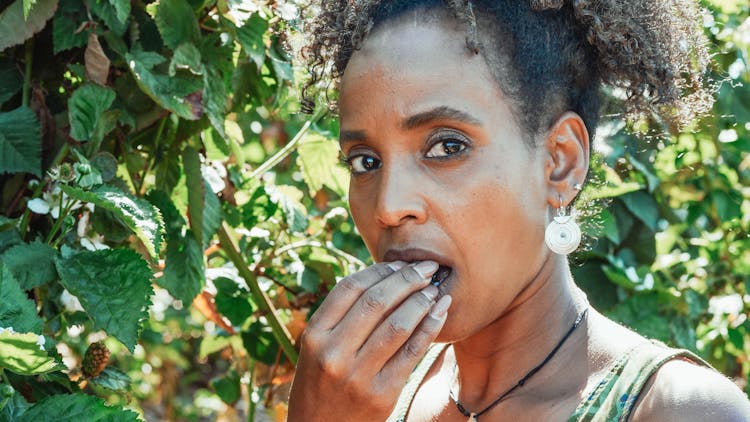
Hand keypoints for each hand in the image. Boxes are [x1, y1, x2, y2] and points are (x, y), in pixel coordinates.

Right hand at [288, 261, 451, 420]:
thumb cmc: (321, 384)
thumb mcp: (316, 350)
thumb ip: (341, 318)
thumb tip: (384, 278)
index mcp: (314, 336)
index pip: (349, 288)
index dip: (378, 270)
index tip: (399, 262)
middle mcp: (333, 354)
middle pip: (376, 301)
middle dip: (407, 278)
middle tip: (427, 267)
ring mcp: (358, 376)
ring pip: (398, 324)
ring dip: (422, 300)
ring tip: (434, 289)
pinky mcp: (383, 394)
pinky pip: (412, 352)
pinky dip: (430, 328)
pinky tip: (440, 313)